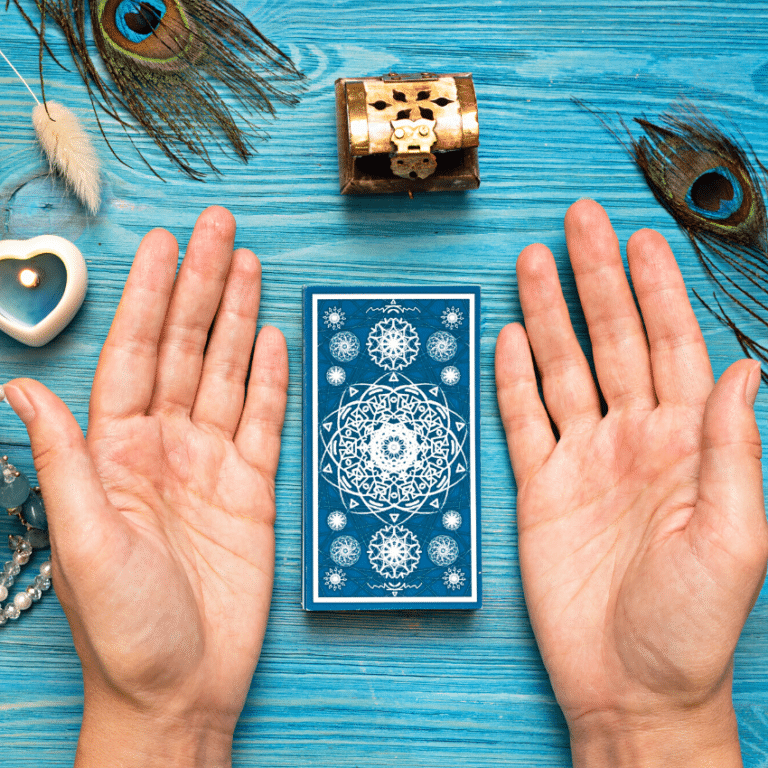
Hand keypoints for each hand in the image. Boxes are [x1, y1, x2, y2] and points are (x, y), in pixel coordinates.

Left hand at [3, 206, 287, 767]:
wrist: (181, 688)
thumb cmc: (123, 630)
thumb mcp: (84, 542)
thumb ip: (64, 458)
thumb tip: (23, 387)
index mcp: (116, 452)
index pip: (135, 354)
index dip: (150, 297)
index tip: (165, 246)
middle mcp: (163, 447)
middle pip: (185, 349)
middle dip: (202, 287)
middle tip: (220, 231)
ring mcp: (211, 464)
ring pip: (226, 373)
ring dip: (238, 318)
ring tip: (249, 265)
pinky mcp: (253, 488)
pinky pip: (263, 420)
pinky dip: (269, 379)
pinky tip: (272, 339)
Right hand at [495, 200, 767, 766]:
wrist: (630, 687)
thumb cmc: (691, 624)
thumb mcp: (736, 536)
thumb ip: (733, 447)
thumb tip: (749, 366)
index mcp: (685, 444)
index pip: (671, 346)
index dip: (656, 290)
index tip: (641, 239)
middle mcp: (633, 439)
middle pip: (610, 341)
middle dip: (595, 279)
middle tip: (578, 223)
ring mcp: (584, 460)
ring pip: (562, 368)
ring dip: (550, 314)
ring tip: (533, 262)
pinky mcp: (541, 487)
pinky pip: (524, 420)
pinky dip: (515, 378)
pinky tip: (511, 338)